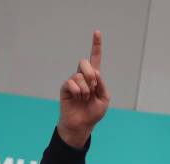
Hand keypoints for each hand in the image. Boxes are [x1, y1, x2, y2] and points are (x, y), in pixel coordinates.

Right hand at [57, 30, 109, 147]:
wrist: (82, 125)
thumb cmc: (93, 114)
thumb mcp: (104, 99)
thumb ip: (102, 85)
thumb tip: (95, 73)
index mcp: (94, 79)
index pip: (95, 59)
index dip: (96, 46)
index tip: (97, 32)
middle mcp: (82, 77)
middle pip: (85, 62)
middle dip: (90, 74)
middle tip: (93, 87)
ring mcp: (73, 82)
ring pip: (79, 75)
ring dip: (85, 89)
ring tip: (85, 98)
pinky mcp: (65, 88)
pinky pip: (71, 83)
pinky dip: (78, 92)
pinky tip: (78, 99)